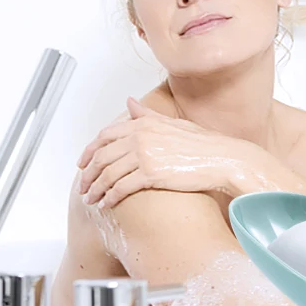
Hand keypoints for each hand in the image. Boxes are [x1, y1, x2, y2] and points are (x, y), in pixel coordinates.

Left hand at [77, 98, 252, 208]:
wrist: (223, 159)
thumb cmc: (205, 144)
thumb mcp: (173, 124)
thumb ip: (147, 114)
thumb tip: (129, 102)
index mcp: (144, 123)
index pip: (105, 136)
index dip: (89, 151)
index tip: (83, 163)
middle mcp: (140, 137)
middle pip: (101, 156)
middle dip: (88, 174)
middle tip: (83, 187)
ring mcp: (145, 155)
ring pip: (108, 174)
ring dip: (96, 189)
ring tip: (91, 199)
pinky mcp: (151, 174)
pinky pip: (121, 187)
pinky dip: (111, 197)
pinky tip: (108, 203)